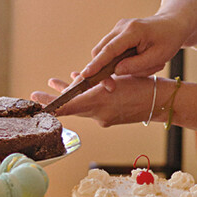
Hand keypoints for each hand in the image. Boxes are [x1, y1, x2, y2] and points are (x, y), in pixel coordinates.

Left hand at [31, 73, 158, 126]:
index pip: (68, 107)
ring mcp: (104, 118)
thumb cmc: (142, 86)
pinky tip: (78, 80)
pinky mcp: (109, 118)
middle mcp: (99, 114)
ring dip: (68, 94)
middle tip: (35, 94)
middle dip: (54, 99)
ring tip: (52, 81)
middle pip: (70, 107)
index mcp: (99, 102)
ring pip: (80, 105)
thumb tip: (75, 81)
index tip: (36, 102)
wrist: (161, 102)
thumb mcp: (117, 78)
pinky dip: (85, 96)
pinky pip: (91, 107)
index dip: (50, 105)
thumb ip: (95, 82)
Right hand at [80, 15, 187, 81]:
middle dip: (102, 70)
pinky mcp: (118, 33)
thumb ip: (136, 65)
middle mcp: (121, 27)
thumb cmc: (168, 40)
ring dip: (115, 65)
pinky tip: (139, 61)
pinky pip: (111, 50)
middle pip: (101, 50)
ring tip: (144, 66)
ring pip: (105, 52)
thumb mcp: (158, 56)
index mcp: (133, 31)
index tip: (86, 75)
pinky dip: (119, 60)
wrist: (172, 24)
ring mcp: (118, 28)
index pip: (110, 49)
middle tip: (111, 87)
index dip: (97, 63)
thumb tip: (115, 71)